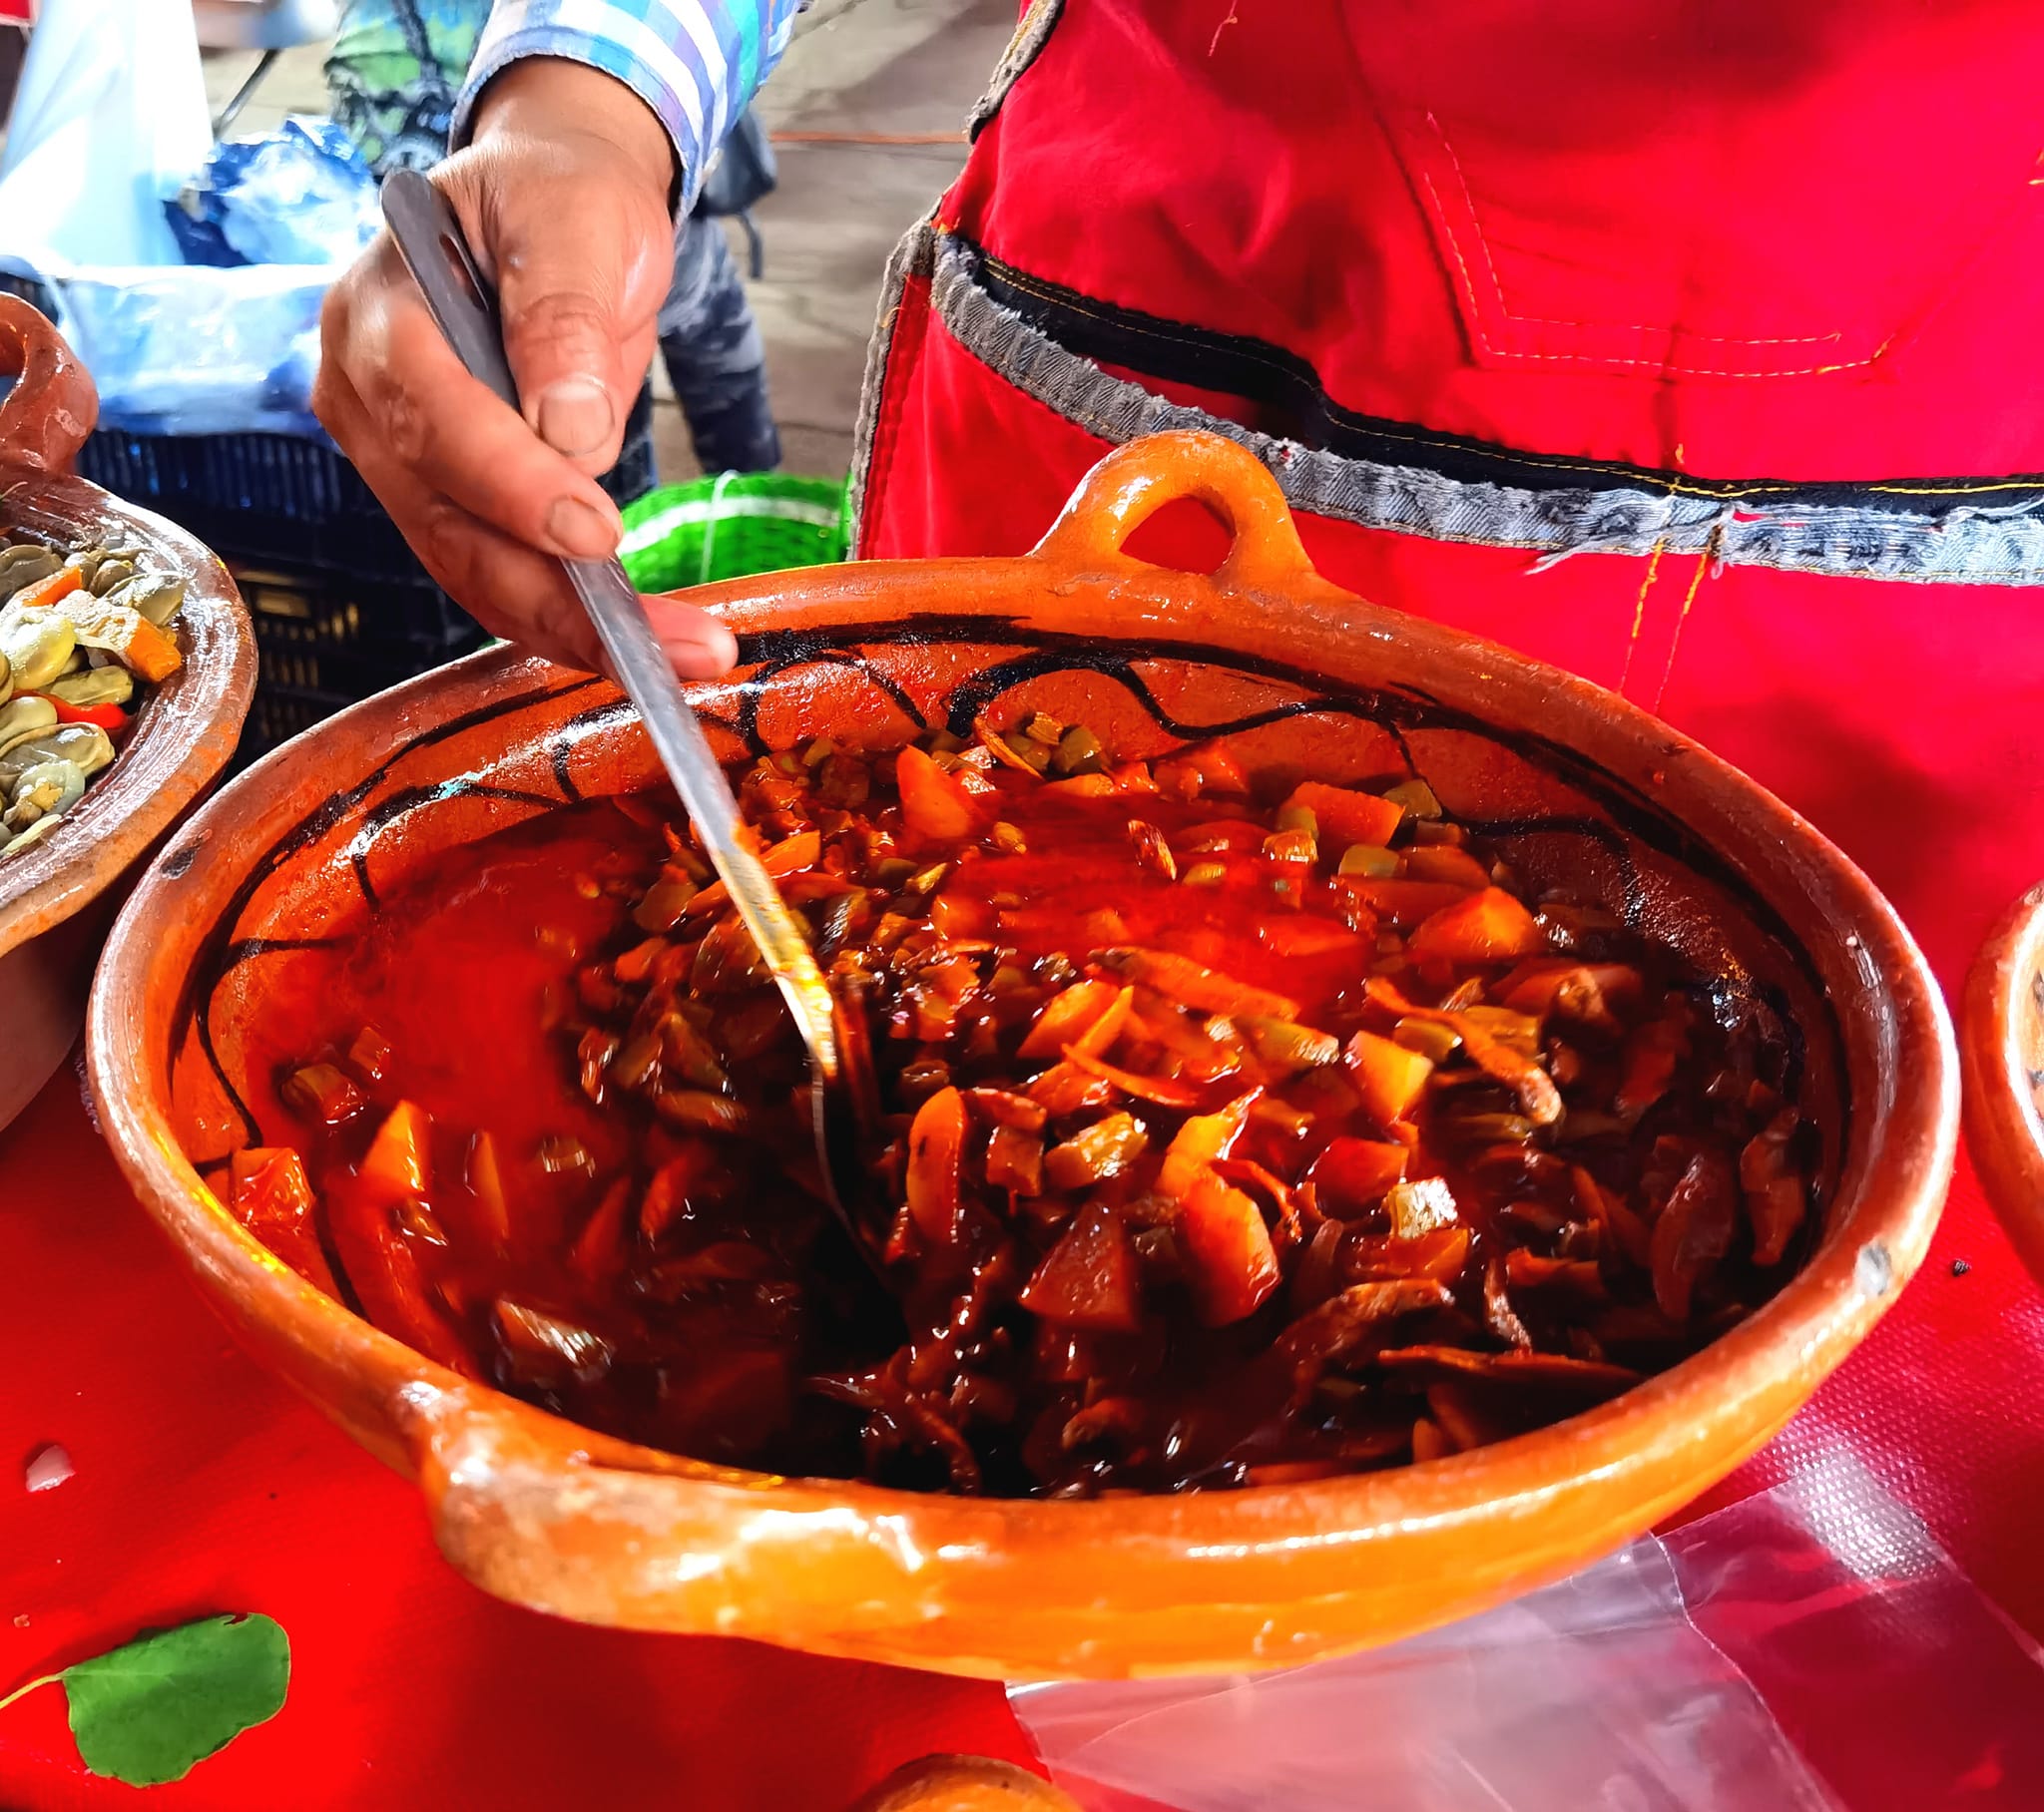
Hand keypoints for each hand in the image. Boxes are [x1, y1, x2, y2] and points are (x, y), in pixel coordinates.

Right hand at [314, 59, 739, 678]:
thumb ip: (562, 314)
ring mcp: (406, 465)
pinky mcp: (450, 506)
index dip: (514, 488)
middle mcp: (370, 403)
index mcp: (380, 316)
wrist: (553, 208)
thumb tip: (569, 428)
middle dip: (563, 599)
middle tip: (672, 643)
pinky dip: (574, 622)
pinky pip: (504, 581)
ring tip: (687, 657)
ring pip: (478, 576)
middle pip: (452, 528)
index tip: (597, 533)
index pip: (436, 422)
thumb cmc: (558, 199)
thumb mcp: (574, 218)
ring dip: (580, 632)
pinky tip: (650, 647)